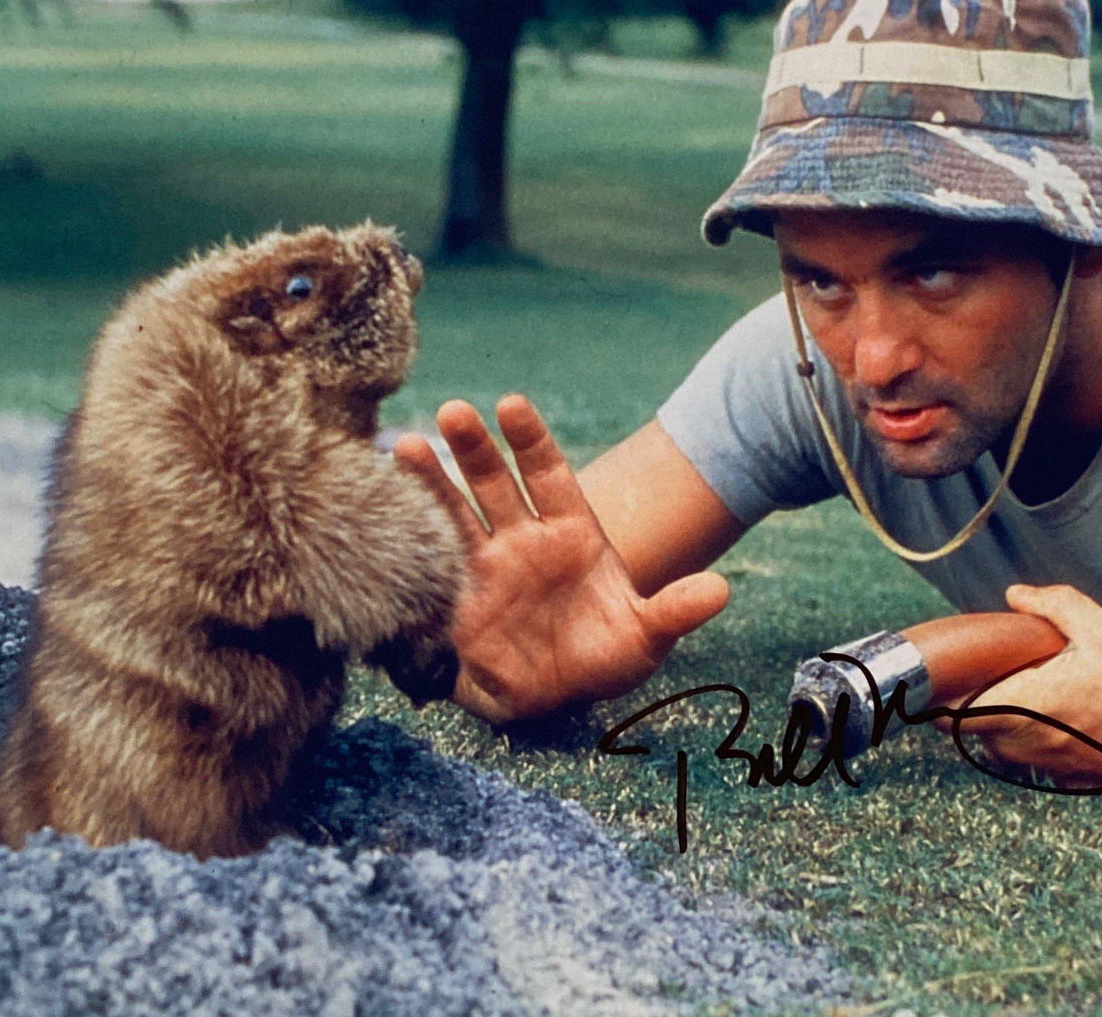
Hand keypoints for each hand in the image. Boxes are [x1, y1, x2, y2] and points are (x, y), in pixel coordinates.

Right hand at [393, 395, 729, 723]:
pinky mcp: (455, 594)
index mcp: (571, 531)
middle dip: (475, 447)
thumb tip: (720, 590)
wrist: (555, 697)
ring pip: (455, 510)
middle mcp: (524, 535)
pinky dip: (409, 531)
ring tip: (406, 446)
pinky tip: (382, 501)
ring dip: (432, 479)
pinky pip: (430, 556)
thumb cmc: (602, 657)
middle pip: (496, 480)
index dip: (530, 440)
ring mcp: (486, 561)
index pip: (549, 473)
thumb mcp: (645, 637)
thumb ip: (674, 611)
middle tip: (454, 412)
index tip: (511, 405)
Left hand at [960, 584, 1101, 796]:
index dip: (935, 698)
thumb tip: (1016, 594)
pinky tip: (1046, 712)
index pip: (951, 715)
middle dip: (968, 697)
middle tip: (985, 670)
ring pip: (989, 740)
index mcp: (1025, 705)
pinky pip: (1017, 752)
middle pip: (964, 724)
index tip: (940, 675)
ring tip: (1020, 688)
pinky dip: (1018, 734)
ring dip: (993, 716)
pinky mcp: (1048, 777)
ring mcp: (1033, 765)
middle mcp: (1021, 742)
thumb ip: (1059, 605)